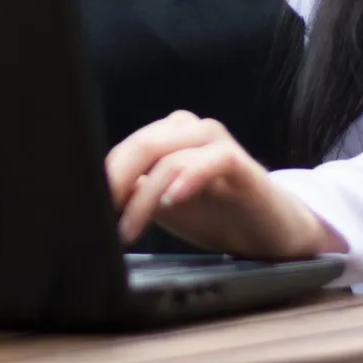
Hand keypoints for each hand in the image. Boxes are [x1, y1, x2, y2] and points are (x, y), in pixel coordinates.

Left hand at [105, 110, 347, 260]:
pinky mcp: (241, 162)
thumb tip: (95, 198)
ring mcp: (216, 143)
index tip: (90, 208)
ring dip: (146, 195)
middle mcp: (190, 130)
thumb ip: (135, 195)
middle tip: (105, 216)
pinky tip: (172, 201)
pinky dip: (188, 178)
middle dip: (117, 182)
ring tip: (132, 228)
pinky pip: (212, 160)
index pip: (126, 149)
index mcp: (167, 136)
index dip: (106, 177)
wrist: (273, 231)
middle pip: (142, 146)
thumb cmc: (217, 214)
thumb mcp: (166, 207)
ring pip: (169, 156)